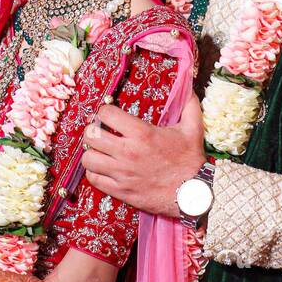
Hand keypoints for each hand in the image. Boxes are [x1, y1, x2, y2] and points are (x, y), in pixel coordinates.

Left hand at [83, 91, 205, 215]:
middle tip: (100, 132)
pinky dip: (95, 173)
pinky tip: (104, 169)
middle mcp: (128, 152)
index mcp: (142, 134)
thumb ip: (188, 104)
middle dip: (93, 131)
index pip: (106, 114)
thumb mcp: (193, 128)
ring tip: (100, 151)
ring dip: (92, 153)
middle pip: (91, 135)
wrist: (193, 194)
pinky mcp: (121, 190)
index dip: (105, 111)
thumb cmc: (191, 160)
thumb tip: (188, 87)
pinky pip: (94, 179)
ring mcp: (122, 173)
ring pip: (88, 159)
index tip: (109, 115)